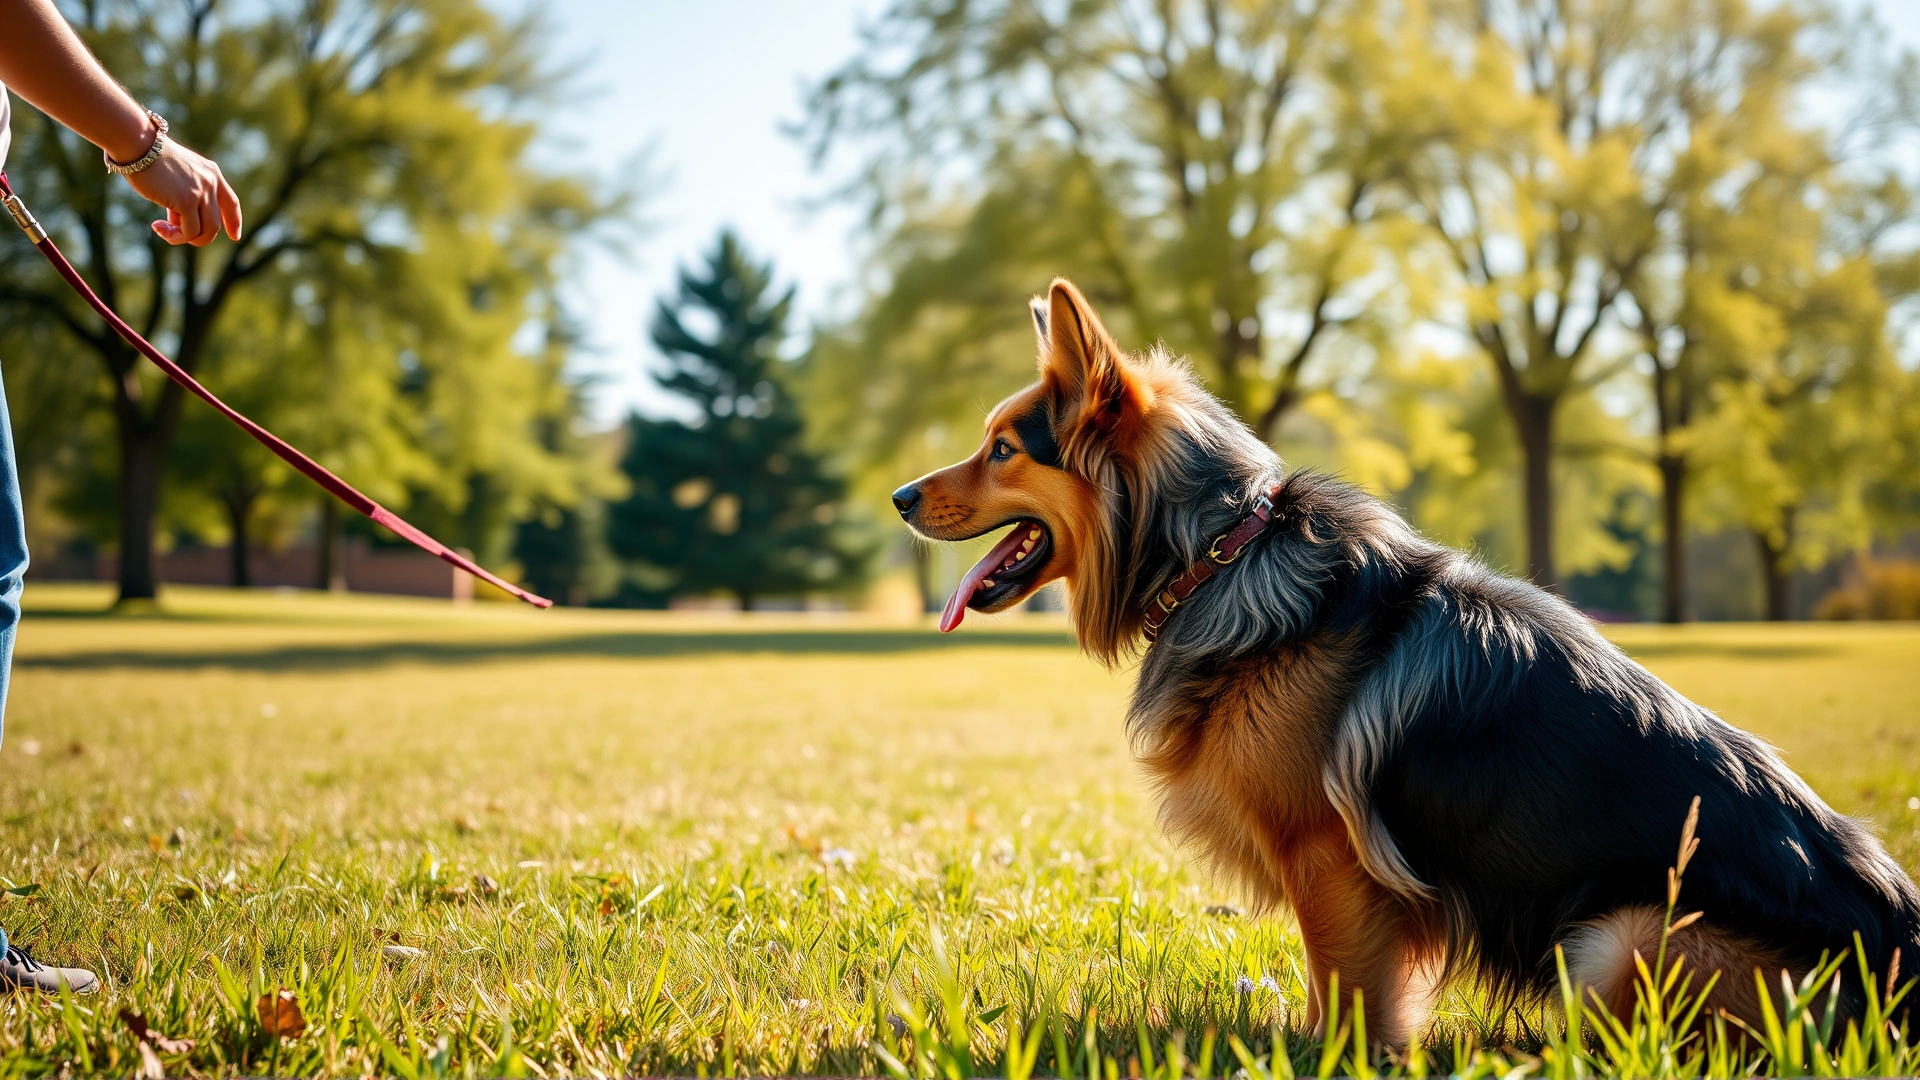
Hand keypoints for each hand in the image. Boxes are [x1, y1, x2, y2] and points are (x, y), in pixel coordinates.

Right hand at [121, 137, 242, 246]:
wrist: (139, 144)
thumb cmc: (149, 159)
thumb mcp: (176, 177)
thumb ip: (184, 197)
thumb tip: (180, 222)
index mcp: (211, 173)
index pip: (230, 202)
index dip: (234, 222)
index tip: (235, 236)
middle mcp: (211, 183)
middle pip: (215, 224)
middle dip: (197, 235)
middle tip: (172, 231)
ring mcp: (200, 192)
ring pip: (205, 232)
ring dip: (183, 238)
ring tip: (163, 231)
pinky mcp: (186, 201)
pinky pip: (189, 232)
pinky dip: (173, 236)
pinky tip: (157, 226)